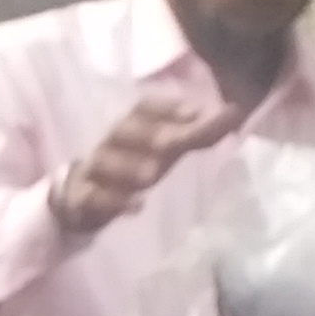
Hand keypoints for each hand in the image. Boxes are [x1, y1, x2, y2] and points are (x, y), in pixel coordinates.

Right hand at [47, 91, 237, 237]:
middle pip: (125, 131)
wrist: (80, 198)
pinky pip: (94, 197)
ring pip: (106, 162)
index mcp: (131, 126)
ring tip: (151, 178)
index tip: (193, 112)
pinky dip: (114, 201)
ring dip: (128, 167)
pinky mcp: (83, 198)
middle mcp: (111, 142)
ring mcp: (94, 170)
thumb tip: (234, 112)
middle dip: (150, 134)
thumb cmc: (131, 166)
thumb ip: (196, 134)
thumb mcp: (163, 149)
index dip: (165, 108)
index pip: (143, 108)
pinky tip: (136, 207)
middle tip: (175, 142)